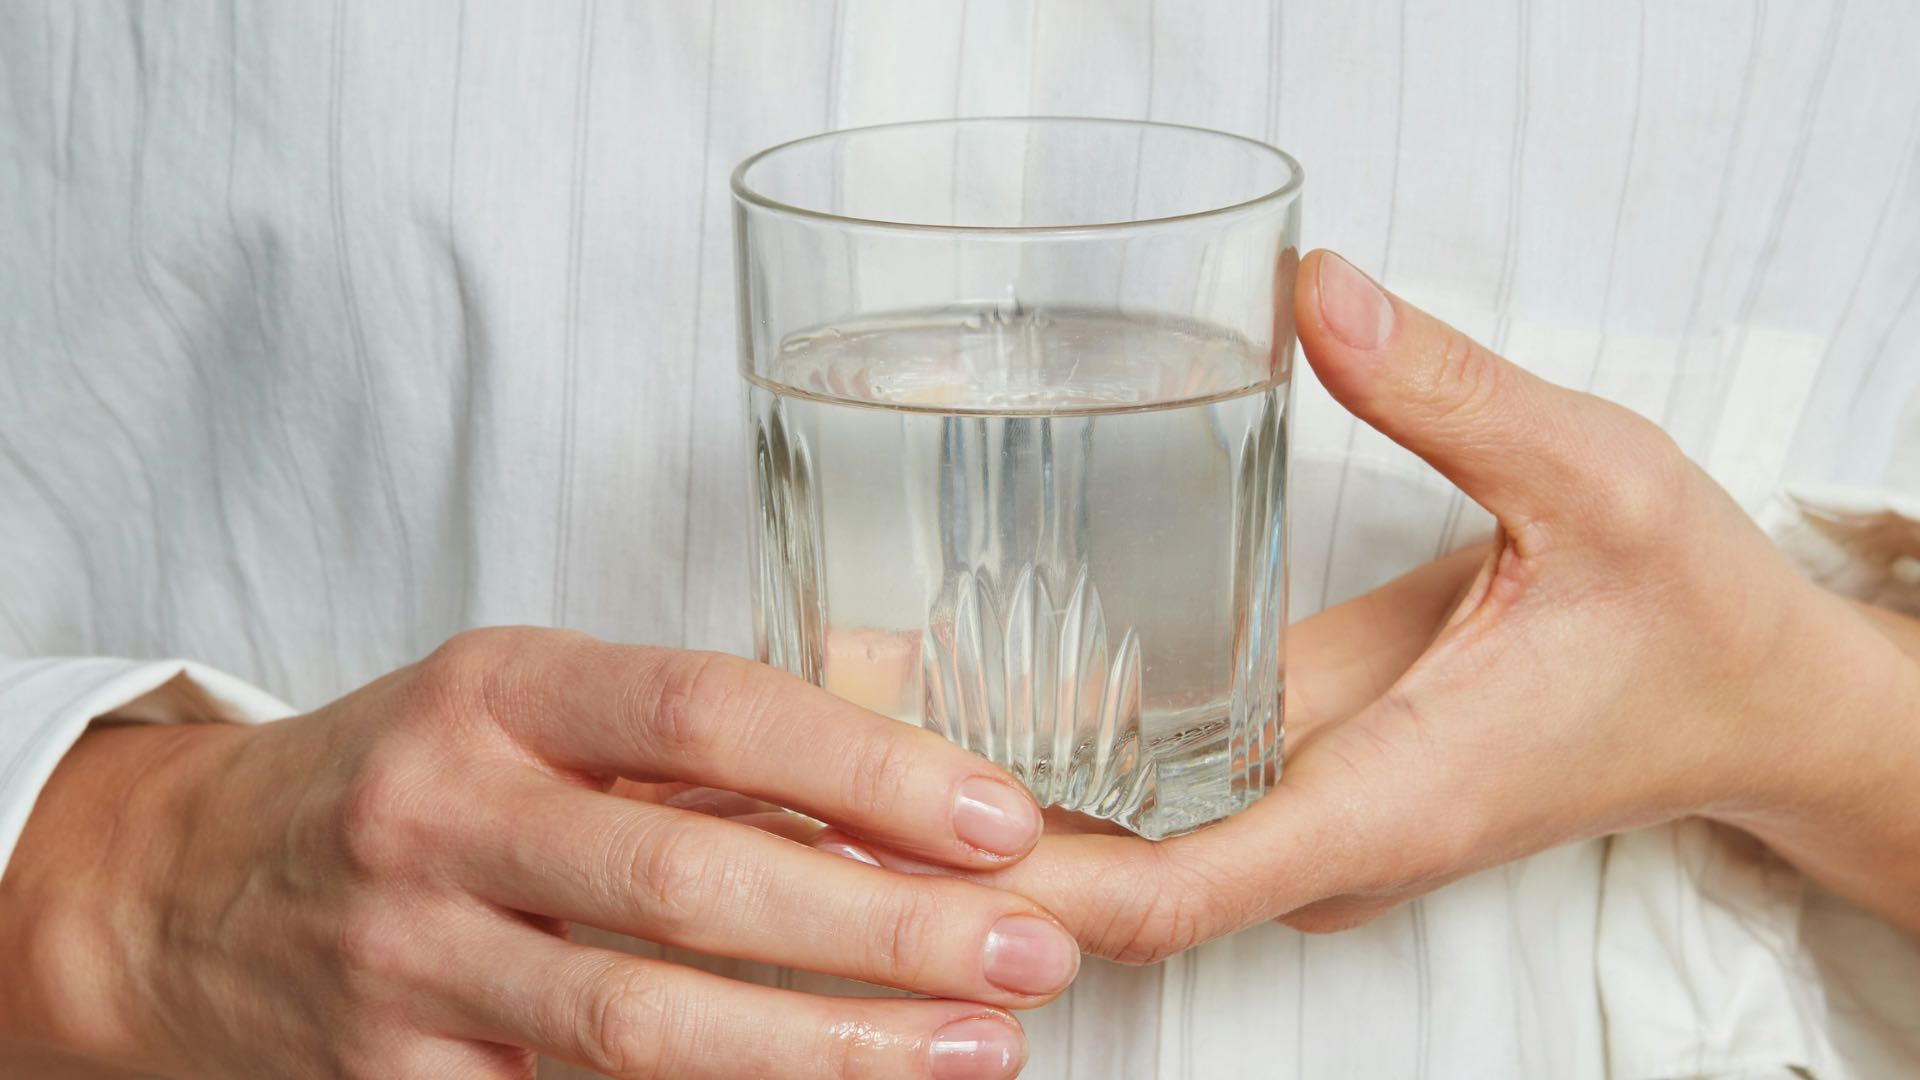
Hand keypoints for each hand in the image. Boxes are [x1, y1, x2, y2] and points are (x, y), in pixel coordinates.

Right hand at [0, 630, 1077, 1078]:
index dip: (864, 768)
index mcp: (502, 691)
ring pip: (644, 1022)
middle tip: (1026, 953)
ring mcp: (411, 958)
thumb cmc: (411, 778)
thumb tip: (902, 795)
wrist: (189, 890)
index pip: (708, 709)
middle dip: (881, 928)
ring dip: (828, 1047)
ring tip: (974, 1053)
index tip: (995, 818)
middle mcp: (448, 814)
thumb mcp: (527, 705)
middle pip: (690, 879)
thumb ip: (689, 743)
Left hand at [813, 249, 1919, 961]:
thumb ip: (1451, 395)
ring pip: (1122, 853)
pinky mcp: (1307, 779)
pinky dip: (1053, 771)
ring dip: (987, 812)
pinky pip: (1158, 803)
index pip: (1179, 892)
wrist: (1748, 702)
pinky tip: (958, 701)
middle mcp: (1331, 833)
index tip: (902, 829)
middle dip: (963, 848)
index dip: (1029, 880)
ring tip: (840, 726)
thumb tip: (1314, 294)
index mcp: (1392, 795)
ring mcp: (1313, 818)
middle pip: (1112, 888)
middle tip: (810, 762)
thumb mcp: (1594, 481)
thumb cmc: (1688, 620)